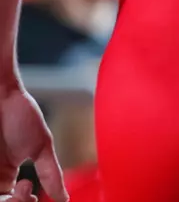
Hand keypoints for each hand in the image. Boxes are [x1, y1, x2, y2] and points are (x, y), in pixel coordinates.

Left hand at [0, 85, 63, 201]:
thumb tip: (64, 197)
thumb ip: (51, 173)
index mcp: (6, 176)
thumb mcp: (40, 146)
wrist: (0, 95)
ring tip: (22, 186)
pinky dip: (3, 197)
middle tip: (28, 189)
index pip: (15, 200)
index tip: (36, 195)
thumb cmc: (18, 113)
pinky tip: (9, 189)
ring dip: (12, 201)